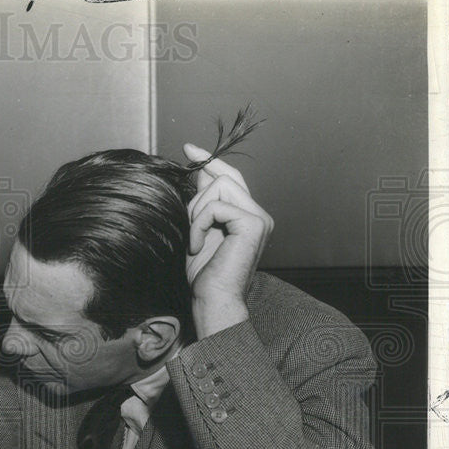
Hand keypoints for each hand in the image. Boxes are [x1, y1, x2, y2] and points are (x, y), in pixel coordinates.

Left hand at [183, 142, 273, 337]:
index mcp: (247, 215)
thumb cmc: (203, 274)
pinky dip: (199, 224)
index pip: (230, 177)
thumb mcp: (197, 229)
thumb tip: (200, 170)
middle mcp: (258, 214)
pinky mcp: (254, 224)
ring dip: (197, 213)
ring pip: (219, 187)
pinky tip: (198, 246)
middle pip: (223, 178)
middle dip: (197, 199)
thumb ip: (203, 202)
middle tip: (190, 228)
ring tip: (195, 240)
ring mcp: (259, 218)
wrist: (212, 300)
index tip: (189, 148)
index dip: (210, 161)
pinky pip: (216, 206)